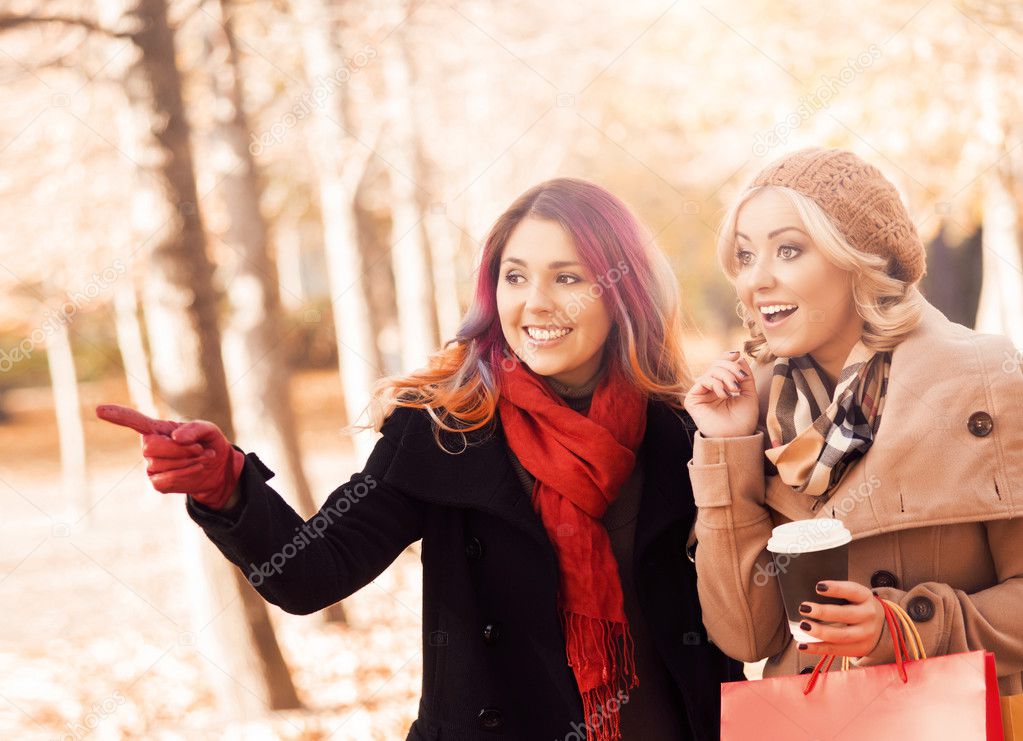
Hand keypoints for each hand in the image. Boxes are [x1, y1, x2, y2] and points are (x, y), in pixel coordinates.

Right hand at [96, 404, 244, 510]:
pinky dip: (186, 473)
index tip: (99, 410)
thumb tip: (175, 437)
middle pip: (150, 447)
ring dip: (187, 461)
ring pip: (160, 464)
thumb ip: (195, 429)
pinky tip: (197, 468)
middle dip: (179, 449)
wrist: (217, 468)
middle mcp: (149, 446)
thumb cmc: (208, 443)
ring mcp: (151, 466)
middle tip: (199, 448)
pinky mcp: (158, 483)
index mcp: (156, 428)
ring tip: (202, 457)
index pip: (133, 421)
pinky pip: (166, 479)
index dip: (117, 415)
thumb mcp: (209, 430)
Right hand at [683, 350, 758, 437]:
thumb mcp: (749, 394)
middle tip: (740, 379)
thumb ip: (745, 375)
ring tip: (734, 389)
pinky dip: (716, 384)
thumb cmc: (744, 420)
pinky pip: (703, 380)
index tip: (737, 355)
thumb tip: (739, 357)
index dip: (727, 357)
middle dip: (730, 368)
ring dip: (726, 376)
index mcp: (722, 386)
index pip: (721, 365)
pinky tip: (724, 394)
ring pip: (711, 371)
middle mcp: (710, 388)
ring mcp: (701, 393)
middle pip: (716, 365)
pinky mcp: (692, 399)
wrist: (737, 438)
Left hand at [795, 580, 885, 657]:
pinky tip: (802, 646)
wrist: (882, 626)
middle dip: (823, 612)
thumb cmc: (858, 606)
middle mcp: (868, 615)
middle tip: (804, 608)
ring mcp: (865, 634)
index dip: (835, 589)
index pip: (852, 591)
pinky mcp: (859, 648)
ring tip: (803, 626)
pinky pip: (835, 650)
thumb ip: (838, 594)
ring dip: (820, 632)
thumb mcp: (855, 596)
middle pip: (845, 615)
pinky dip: (817, 648)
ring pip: (841, 635)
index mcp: (865, 597)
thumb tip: (807, 594)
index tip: (818, 587)